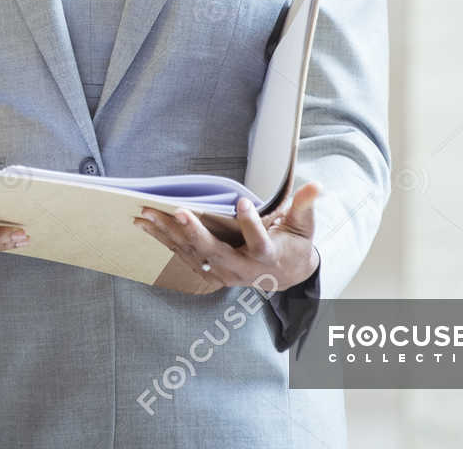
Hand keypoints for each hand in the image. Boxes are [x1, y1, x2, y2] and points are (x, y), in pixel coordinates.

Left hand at [134, 181, 321, 295]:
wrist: (286, 276)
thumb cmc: (293, 244)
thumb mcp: (304, 226)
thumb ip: (305, 205)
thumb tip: (317, 185)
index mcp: (267, 256)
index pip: (259, 241)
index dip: (251, 224)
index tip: (242, 203)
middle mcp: (242, 268)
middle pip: (216, 253)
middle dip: (195, 232)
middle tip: (177, 210)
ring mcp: (223, 273)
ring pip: (193, 254)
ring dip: (168, 234)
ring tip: (146, 214)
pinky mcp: (209, 272)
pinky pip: (183, 255)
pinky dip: (163, 240)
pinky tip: (145, 224)